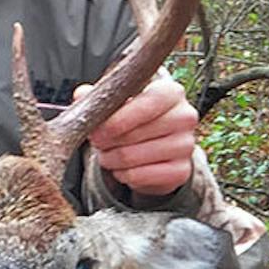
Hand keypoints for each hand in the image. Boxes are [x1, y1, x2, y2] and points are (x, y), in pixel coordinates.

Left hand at [84, 71, 197, 198]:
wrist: (158, 148)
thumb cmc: (137, 119)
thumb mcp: (119, 102)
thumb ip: (100, 96)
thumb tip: (82, 95)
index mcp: (171, 92)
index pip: (146, 103)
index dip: (117, 119)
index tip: (97, 130)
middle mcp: (185, 117)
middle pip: (135, 133)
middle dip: (108, 141)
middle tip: (98, 142)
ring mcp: (186, 146)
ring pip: (133, 156)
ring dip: (111, 159)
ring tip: (108, 154)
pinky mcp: (181, 171)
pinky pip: (139, 176)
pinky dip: (123, 174)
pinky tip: (122, 168)